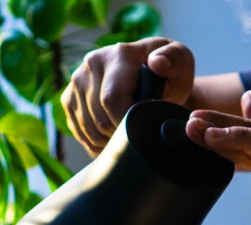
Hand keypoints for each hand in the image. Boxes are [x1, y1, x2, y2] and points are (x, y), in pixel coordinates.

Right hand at [62, 38, 196, 155]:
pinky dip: (95, 143)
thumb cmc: (170, 74)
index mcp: (118, 54)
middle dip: (119, 137)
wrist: (152, 76)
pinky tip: (112, 140)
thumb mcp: (181, 64)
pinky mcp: (69, 97)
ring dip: (107, 143)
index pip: (111, 100)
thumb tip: (156, 63)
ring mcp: (77, 81)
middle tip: (138, 140)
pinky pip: (78, 130)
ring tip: (127, 141)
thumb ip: (175, 60)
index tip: (141, 133)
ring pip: (87, 128)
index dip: (125, 126)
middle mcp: (92, 63)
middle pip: (98, 118)